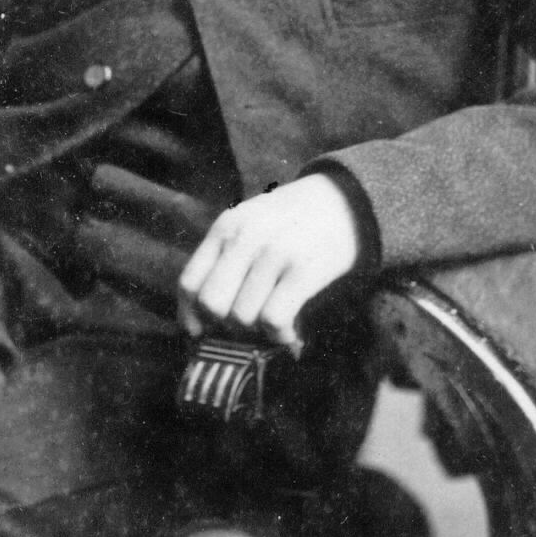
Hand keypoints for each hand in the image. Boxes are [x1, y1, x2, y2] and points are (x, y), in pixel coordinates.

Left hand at [178, 174, 359, 350]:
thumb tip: (202, 314)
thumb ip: (226, 256)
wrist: (347, 200)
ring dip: (257, 334)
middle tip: (245, 330)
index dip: (190, 316)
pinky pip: (273, 319)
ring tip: (273, 328)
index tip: (201, 332)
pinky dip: (279, 336)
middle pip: (212, 304)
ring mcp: (274, 252)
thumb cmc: (294, 220)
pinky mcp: (303, 269)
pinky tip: (289, 334)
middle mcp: (245, 238)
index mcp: (226, 227)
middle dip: (224, 326)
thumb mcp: (251, 222)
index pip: (188, 283)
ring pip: (242, 317)